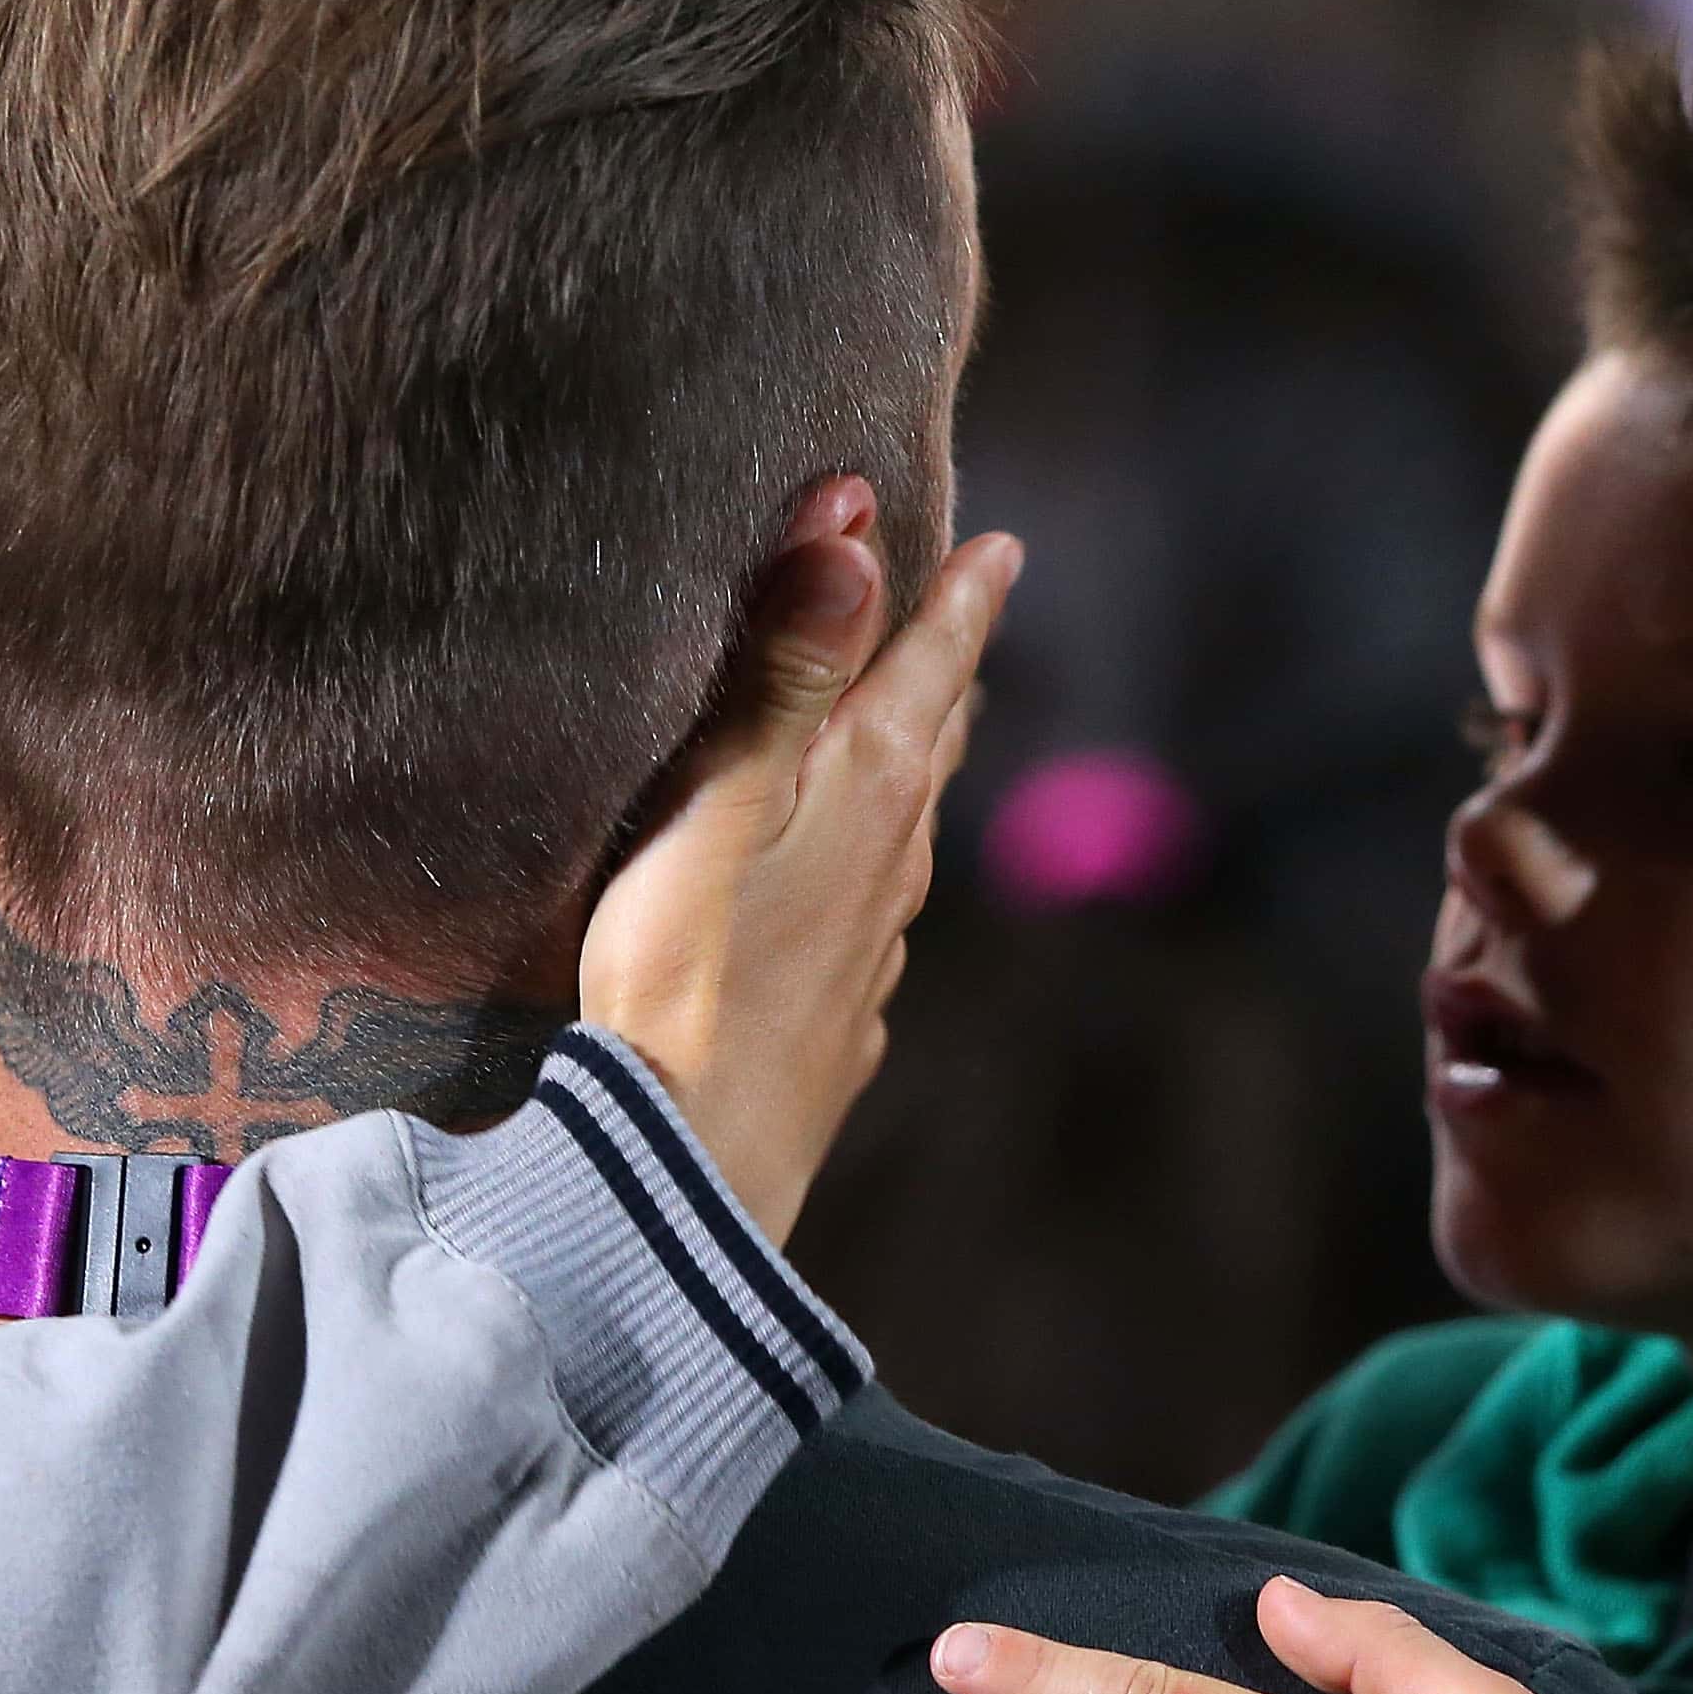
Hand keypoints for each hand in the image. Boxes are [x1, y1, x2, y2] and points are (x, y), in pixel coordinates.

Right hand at [578, 479, 1017, 1243]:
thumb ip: (790, 669)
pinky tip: (854, 886)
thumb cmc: (689, 968)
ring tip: (919, 725)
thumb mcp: (727, 798)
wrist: (694, 1157)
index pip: (930, 669)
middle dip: (947, 668)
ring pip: (909, 827)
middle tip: (967, 610)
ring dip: (916, 761)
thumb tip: (855, 536)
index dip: (960, 599)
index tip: (1003, 545)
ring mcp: (870, 944)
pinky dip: (875, 858)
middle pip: (933, 740)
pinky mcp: (836, 1010)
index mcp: (871, 792)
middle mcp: (893, 863)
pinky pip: (873, 907)